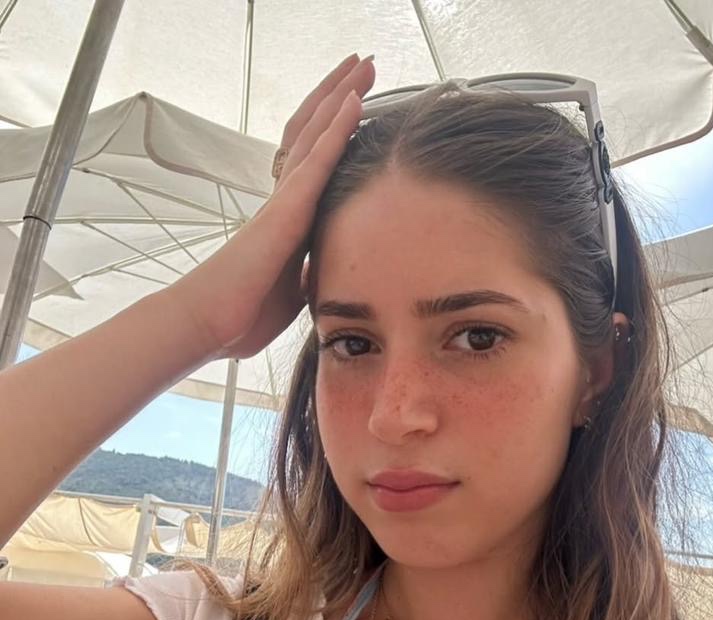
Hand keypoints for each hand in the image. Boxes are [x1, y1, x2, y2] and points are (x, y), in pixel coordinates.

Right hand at [169, 53, 375, 359]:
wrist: (208, 324)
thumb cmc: (242, 313)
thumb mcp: (291, 292)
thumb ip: (307, 274)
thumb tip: (322, 274)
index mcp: (288, 220)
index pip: (314, 162)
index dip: (335, 130)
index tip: (358, 103)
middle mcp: (284, 200)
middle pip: (313, 133)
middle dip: (339, 97)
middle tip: (363, 64)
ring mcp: (284, 201)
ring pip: (315, 133)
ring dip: (341, 95)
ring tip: (365, 63)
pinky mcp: (285, 211)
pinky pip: (316, 161)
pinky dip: (337, 129)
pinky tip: (355, 101)